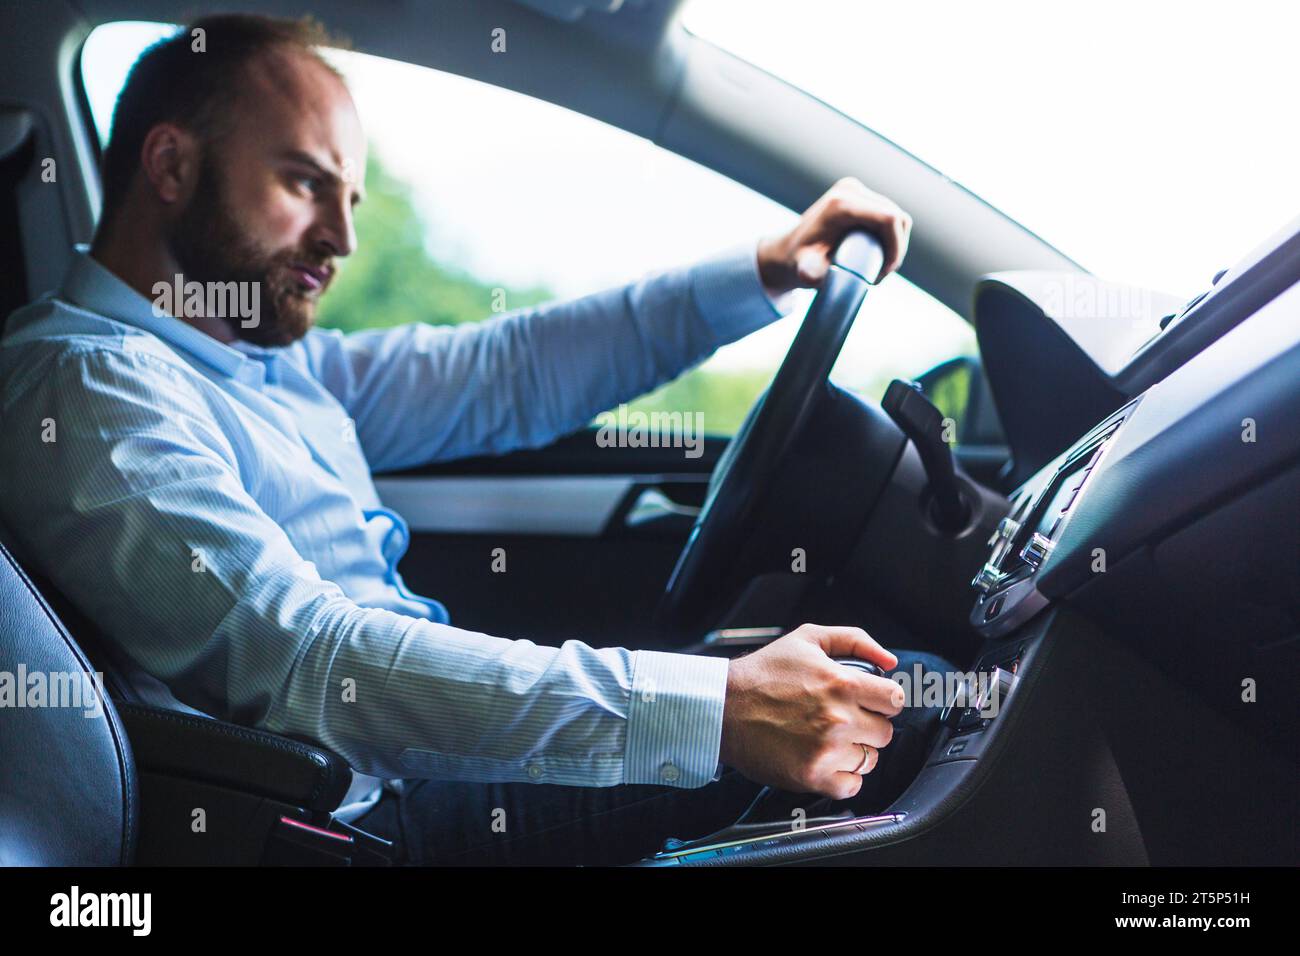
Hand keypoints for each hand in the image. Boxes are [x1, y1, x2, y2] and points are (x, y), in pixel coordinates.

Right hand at [718, 623, 904, 799]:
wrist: (724, 707)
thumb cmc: (763, 672)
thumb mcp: (808, 638)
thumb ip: (855, 641)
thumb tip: (890, 661)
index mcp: (842, 683)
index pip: (894, 700)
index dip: (884, 700)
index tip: (870, 702)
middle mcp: (839, 719)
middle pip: (885, 733)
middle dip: (868, 725)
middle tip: (844, 719)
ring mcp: (827, 750)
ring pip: (869, 760)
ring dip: (855, 750)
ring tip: (829, 739)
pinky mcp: (812, 775)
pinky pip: (852, 785)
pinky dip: (843, 777)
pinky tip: (825, 759)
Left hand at [757, 177, 911, 291]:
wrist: (789, 250)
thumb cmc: (798, 262)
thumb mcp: (804, 269)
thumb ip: (807, 274)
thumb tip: (809, 275)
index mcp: (841, 204)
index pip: (888, 219)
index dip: (896, 247)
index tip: (884, 272)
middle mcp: (850, 190)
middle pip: (896, 217)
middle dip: (897, 248)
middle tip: (882, 273)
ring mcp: (856, 190)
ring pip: (896, 216)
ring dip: (896, 243)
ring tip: (881, 267)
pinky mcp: (860, 196)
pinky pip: (888, 215)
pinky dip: (891, 236)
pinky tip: (881, 254)